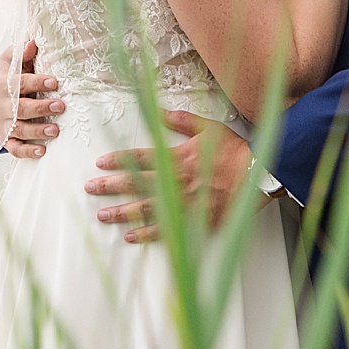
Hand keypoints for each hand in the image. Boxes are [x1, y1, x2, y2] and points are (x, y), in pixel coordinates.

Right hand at [0, 40, 64, 159]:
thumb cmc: (6, 79)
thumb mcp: (9, 62)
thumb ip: (21, 53)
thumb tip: (33, 42)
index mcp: (3, 84)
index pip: (20, 83)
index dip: (37, 82)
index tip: (54, 82)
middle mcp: (1, 105)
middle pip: (20, 108)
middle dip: (41, 108)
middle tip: (60, 105)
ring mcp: (3, 124)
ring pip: (19, 129)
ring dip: (37, 131)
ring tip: (55, 130)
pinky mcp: (5, 138)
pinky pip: (15, 148)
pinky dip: (27, 151)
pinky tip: (42, 150)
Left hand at [84, 111, 254, 242]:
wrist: (258, 176)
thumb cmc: (234, 152)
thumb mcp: (207, 128)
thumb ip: (180, 120)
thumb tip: (159, 111)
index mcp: (177, 158)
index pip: (139, 158)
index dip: (118, 160)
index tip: (100, 163)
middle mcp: (176, 181)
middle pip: (136, 184)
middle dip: (110, 186)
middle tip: (91, 188)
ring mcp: (183, 203)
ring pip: (145, 209)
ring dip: (122, 212)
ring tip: (103, 215)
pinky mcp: (194, 221)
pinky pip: (165, 230)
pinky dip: (146, 234)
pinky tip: (130, 236)